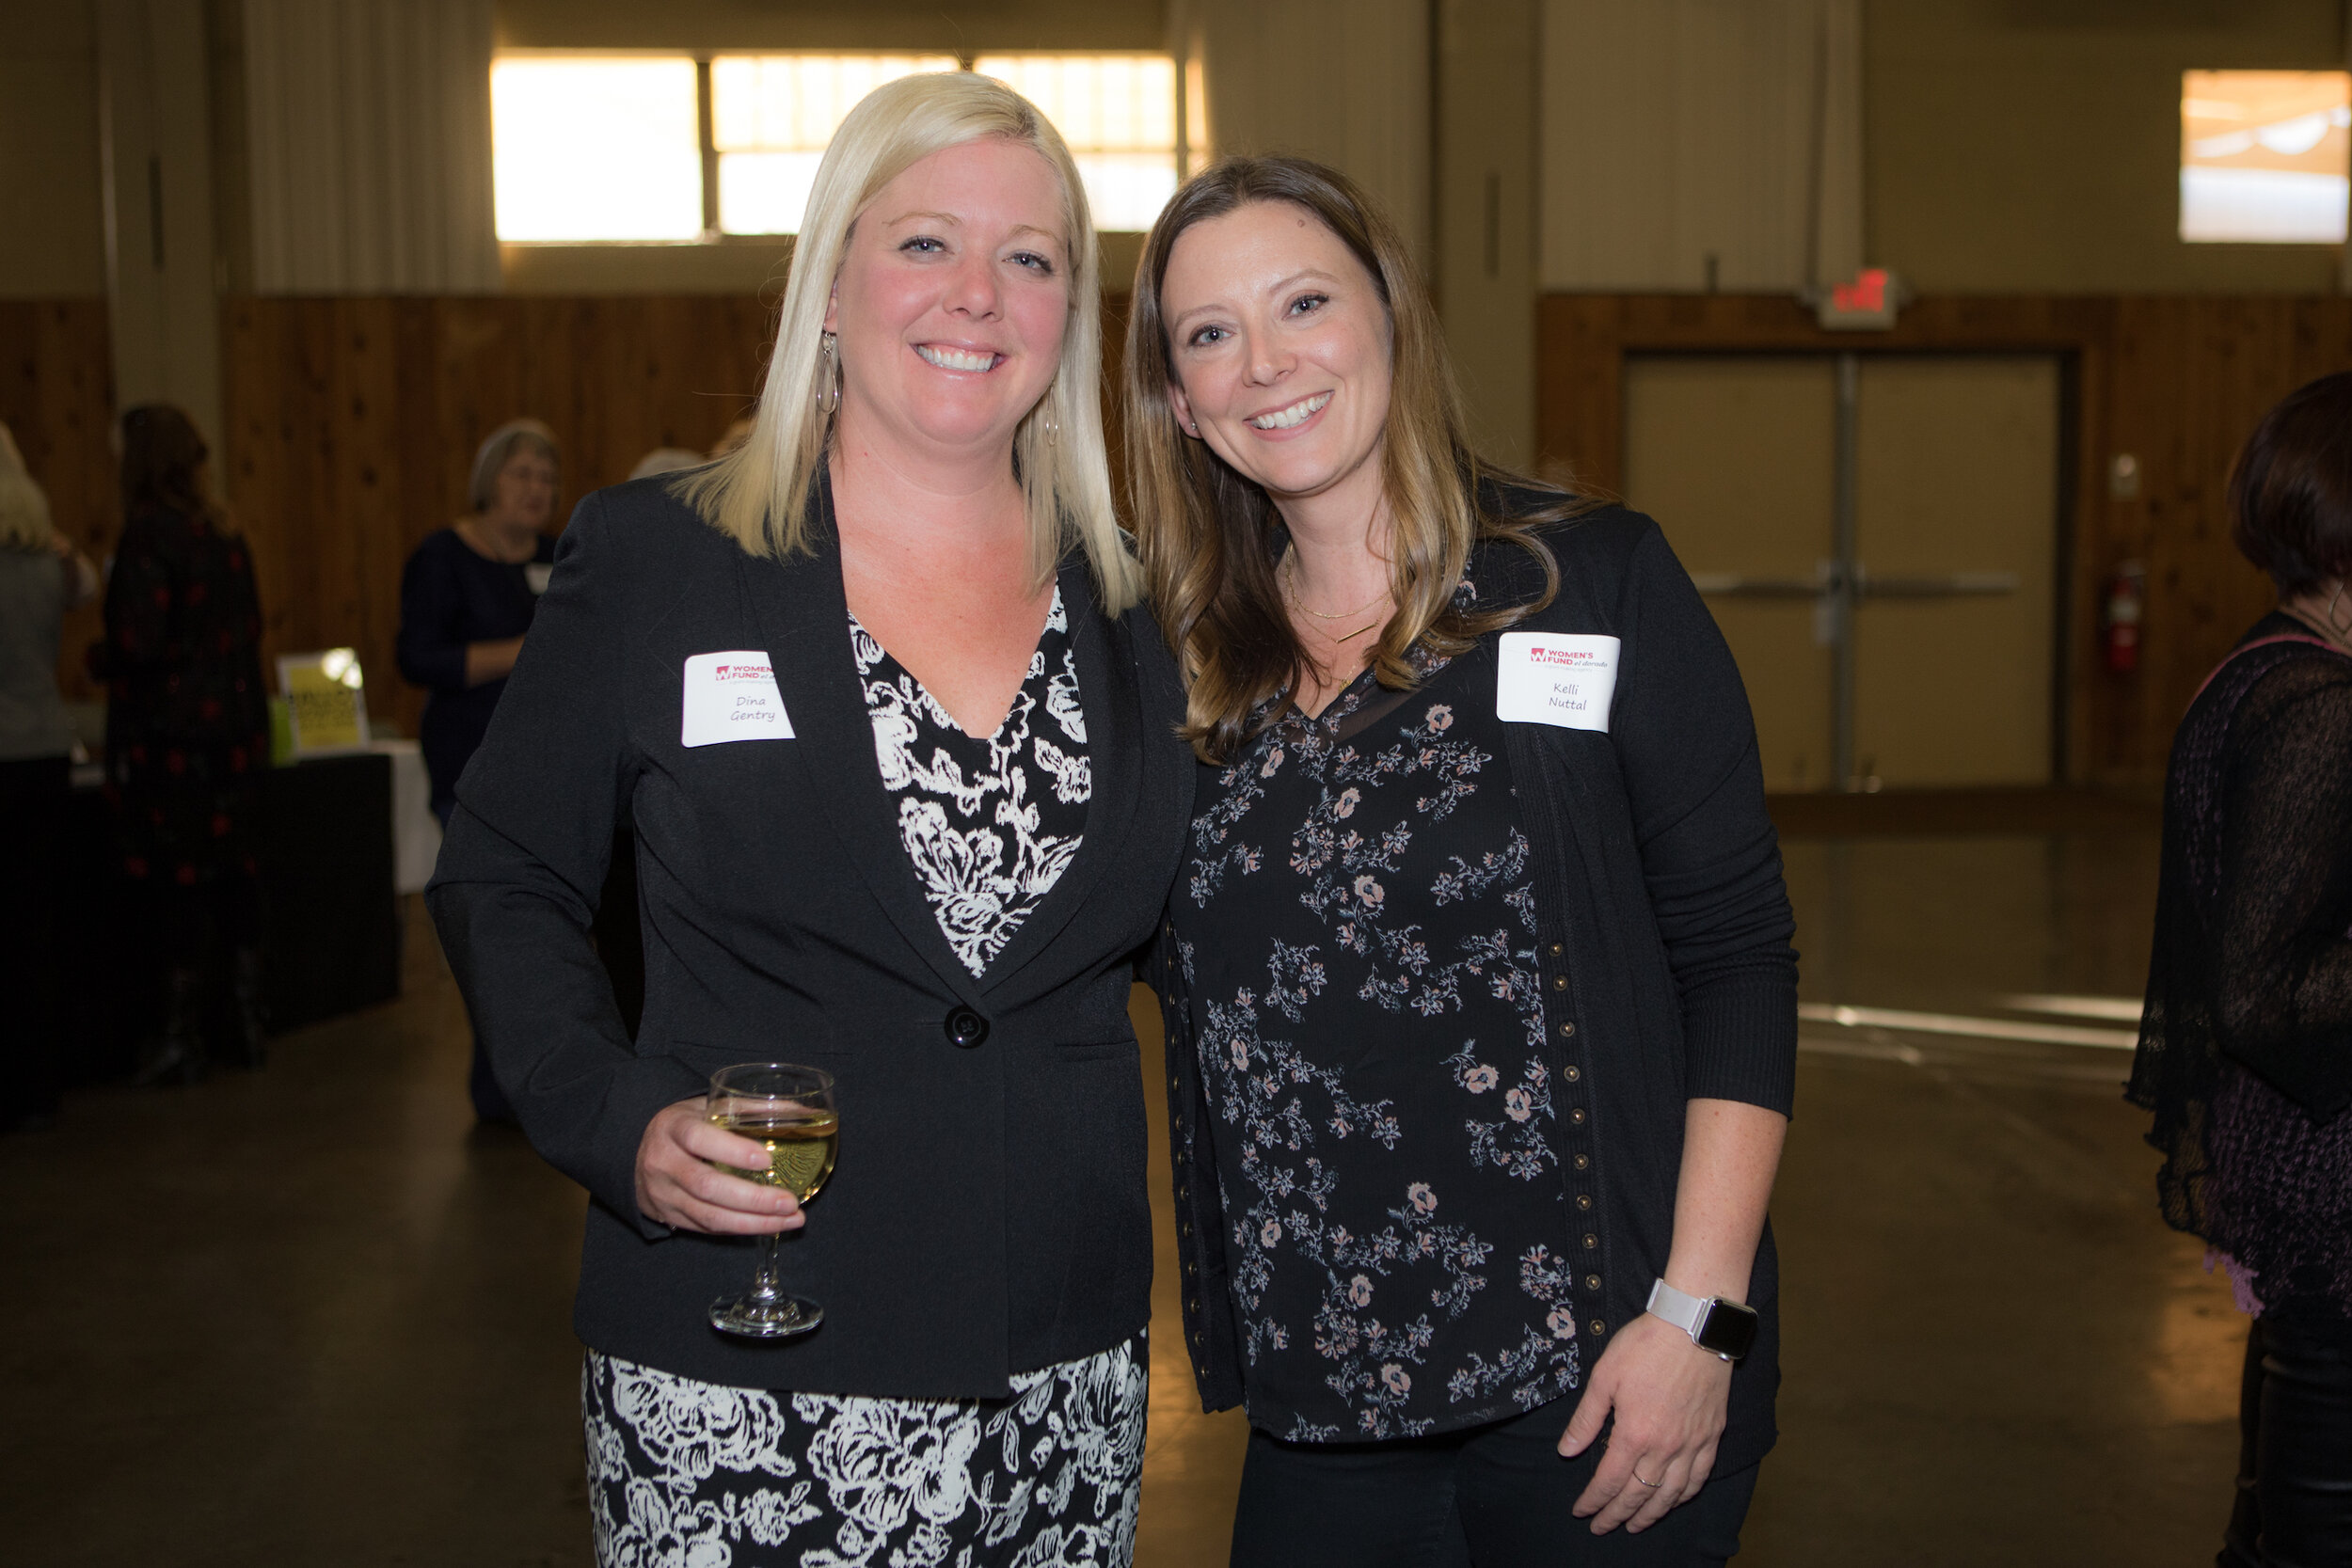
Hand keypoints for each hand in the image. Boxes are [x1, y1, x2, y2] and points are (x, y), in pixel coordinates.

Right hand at [634, 1098, 805, 1234]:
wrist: (640, 1154)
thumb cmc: (685, 1126)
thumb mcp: (708, 1108)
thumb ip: (751, 1109)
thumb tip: (805, 1113)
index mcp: (673, 1127)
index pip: (698, 1138)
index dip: (733, 1151)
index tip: (767, 1160)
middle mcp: (663, 1162)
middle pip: (707, 1186)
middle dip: (753, 1199)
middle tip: (789, 1202)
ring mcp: (663, 1194)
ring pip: (709, 1216)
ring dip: (754, 1222)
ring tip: (791, 1219)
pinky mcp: (669, 1216)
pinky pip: (707, 1228)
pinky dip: (741, 1228)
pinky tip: (768, 1225)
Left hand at [1558, 1312, 1732, 1533]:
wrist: (1694, 1326)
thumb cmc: (1645, 1345)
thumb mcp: (1604, 1377)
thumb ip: (1586, 1419)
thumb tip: (1567, 1451)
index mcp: (1634, 1434)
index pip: (1609, 1481)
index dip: (1593, 1501)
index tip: (1582, 1511)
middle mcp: (1665, 1447)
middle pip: (1638, 1494)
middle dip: (1617, 1515)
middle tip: (1602, 1527)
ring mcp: (1692, 1444)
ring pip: (1670, 1494)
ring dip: (1651, 1514)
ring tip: (1635, 1525)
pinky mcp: (1712, 1435)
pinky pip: (1699, 1477)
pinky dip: (1684, 1495)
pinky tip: (1674, 1500)